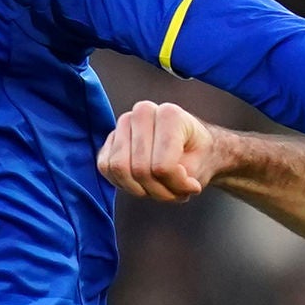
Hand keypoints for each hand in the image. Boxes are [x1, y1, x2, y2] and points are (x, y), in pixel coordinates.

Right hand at [96, 98, 231, 202]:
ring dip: (141, 190)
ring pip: (120, 170)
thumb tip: (172, 187)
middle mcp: (142, 112)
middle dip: (158, 191)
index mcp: (169, 114)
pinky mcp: (109, 139)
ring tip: (159, 189)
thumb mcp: (199, 170)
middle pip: (140, 170)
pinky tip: (142, 183)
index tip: (191, 185)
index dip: (177, 185)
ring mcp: (123, 124)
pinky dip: (124, 184)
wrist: (190, 149)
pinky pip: (106, 168)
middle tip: (174, 192)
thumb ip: (182, 180)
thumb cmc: (195, 157)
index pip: (163, 166)